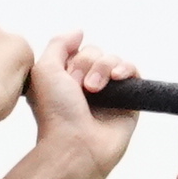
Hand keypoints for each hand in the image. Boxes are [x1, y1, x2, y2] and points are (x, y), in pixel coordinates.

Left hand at [21, 32, 137, 178]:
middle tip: (81, 88)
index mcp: (67, 80)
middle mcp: (88, 86)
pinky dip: (126, 69)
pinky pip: (133, 72)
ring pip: (114, 60)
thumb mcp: (44, 71)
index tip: (67, 79)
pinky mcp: (129, 102)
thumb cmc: (56, 115)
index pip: (78, 51)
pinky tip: (118, 79)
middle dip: (88, 64)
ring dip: (104, 68)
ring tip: (95, 89)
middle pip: (97, 52)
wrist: (75, 146)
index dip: (73, 59)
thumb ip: (58, 44)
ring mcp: (110, 94)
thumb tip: (79, 31)